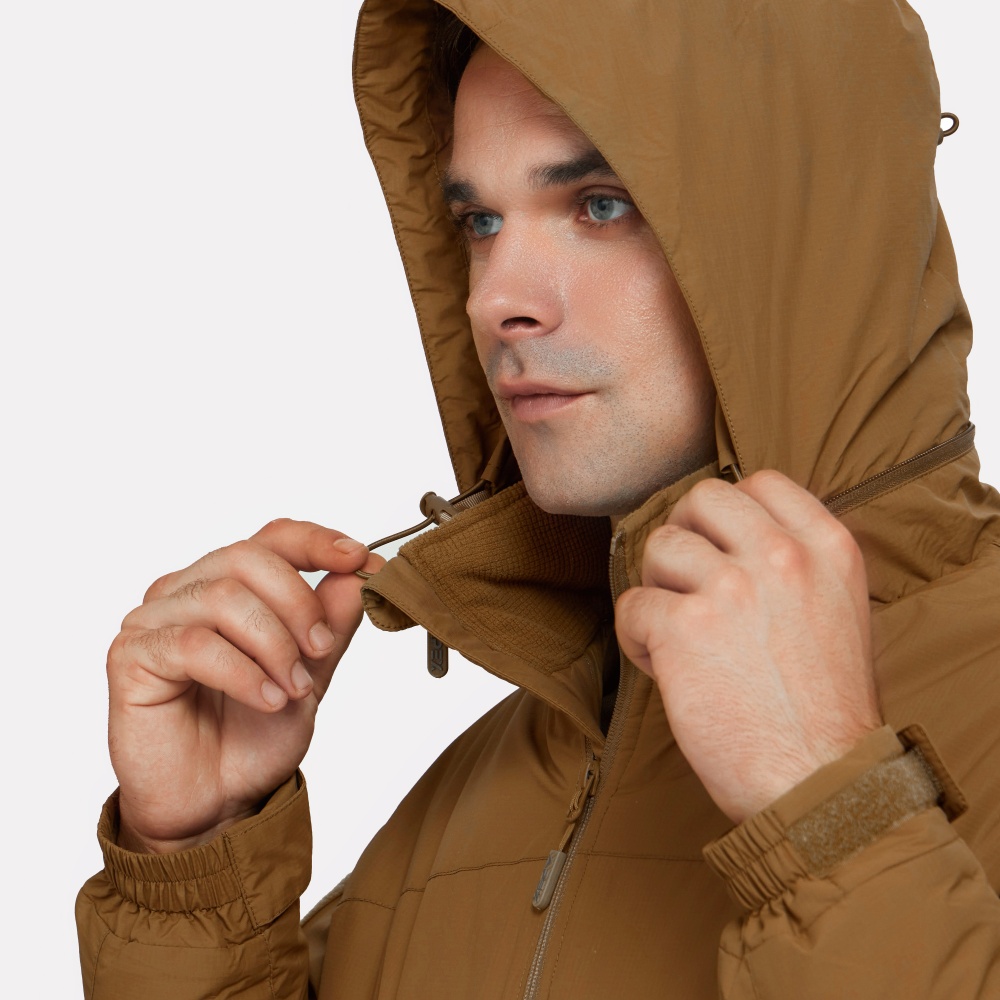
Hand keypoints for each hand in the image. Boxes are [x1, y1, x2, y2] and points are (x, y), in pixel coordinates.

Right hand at [107, 519, 383, 851]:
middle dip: (297, 603)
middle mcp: (187, 591)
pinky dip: (243, 672)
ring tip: (293, 688)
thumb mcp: (313, 672)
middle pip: (247, 558)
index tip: (359, 558)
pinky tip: (267, 700)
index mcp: (230, 584)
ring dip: (273, 645)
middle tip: (320, 650)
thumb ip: (332, 622)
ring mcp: (154, 620)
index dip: (316, 541)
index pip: (271, 537)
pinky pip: (194, 644)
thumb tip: (363, 571)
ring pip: (222, 598)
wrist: (216, 803)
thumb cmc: (254, 735)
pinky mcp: (131, 656)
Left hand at [615, 471, 880, 823]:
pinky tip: (662, 667)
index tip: (718, 548)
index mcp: (827, 546)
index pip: (760, 482)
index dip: (726, 513)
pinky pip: (632, 605)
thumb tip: (731, 533)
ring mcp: (732, 588)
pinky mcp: (685, 628)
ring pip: (658, 547)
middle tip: (686, 585)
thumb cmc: (824, 708)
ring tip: (677, 636)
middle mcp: (781, 556)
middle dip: (683, 538)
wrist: (821, 784)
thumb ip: (795, 561)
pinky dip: (636, 637)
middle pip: (700, 500)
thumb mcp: (838, 610)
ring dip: (657, 590)